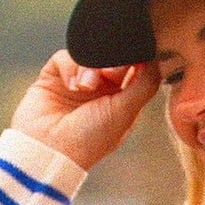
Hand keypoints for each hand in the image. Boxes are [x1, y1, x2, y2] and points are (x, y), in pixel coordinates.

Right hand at [11, 52, 159, 170]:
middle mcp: (100, 90)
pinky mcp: (54, 77)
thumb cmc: (90, 139)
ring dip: (89, 67)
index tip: (136, 59)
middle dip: (112, 63)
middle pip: (112, 58)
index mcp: (121, 100)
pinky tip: (71, 86)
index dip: (136, 60)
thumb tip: (156, 59)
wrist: (49, 150)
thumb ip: (146, 84)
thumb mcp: (126, 112)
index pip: (135, 69)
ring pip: (89, 55)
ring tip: (84, 88)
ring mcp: (77, 82)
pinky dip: (70, 67)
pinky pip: (65, 57)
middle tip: (110, 75)